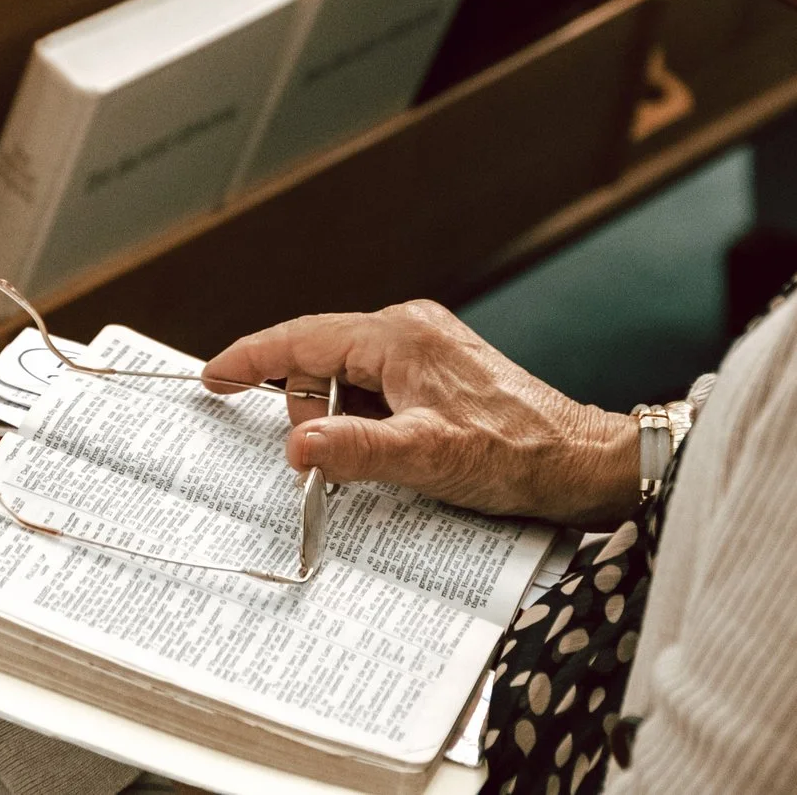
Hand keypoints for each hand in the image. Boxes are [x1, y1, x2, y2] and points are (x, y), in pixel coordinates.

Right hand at [202, 301, 640, 529]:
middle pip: (321, 361)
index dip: (252, 358)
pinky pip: (376, 394)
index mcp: (400, 336)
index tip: (213, 376)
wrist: (583, 462)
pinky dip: (365, 425)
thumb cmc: (518, 453)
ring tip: (370, 465)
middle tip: (324, 463)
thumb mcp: (429, 458)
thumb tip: (296, 446)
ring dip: (340, 423)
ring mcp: (425, 354)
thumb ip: (356, 450)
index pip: (303, 338)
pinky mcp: (438, 378)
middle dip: (307, 411)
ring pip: (348, 381)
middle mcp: (409, 333)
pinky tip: (382, 459)